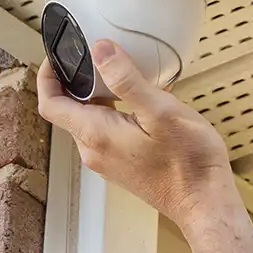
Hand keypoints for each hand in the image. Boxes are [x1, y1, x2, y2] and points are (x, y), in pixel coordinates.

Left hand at [36, 40, 236, 227]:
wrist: (205, 203)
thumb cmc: (189, 163)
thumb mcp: (162, 111)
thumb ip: (127, 80)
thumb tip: (101, 50)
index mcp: (96, 134)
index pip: (50, 103)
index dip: (48, 76)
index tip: (59, 57)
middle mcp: (95, 151)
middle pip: (69, 111)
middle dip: (78, 83)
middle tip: (99, 62)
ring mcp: (108, 163)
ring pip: (89, 123)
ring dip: (100, 100)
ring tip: (127, 82)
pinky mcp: (123, 168)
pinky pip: (107, 136)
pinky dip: (115, 116)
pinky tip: (143, 110)